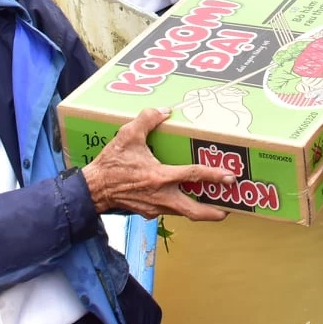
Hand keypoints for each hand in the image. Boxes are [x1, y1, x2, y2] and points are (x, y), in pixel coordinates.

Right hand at [81, 108, 231, 221]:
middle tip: (228, 209)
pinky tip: (181, 197)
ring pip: (182, 212)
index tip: (230, 176)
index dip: (213, 175)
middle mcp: (161, 197)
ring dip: (198, 210)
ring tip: (212, 204)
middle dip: (213, 213)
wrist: (93, 189)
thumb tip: (164, 110)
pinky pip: (168, 210)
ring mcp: (154, 208)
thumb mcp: (127, 135)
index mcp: (160, 177)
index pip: (193, 175)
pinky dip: (179, 206)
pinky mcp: (147, 212)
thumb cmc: (111, 164)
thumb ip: (147, 119)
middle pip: (194, 211)